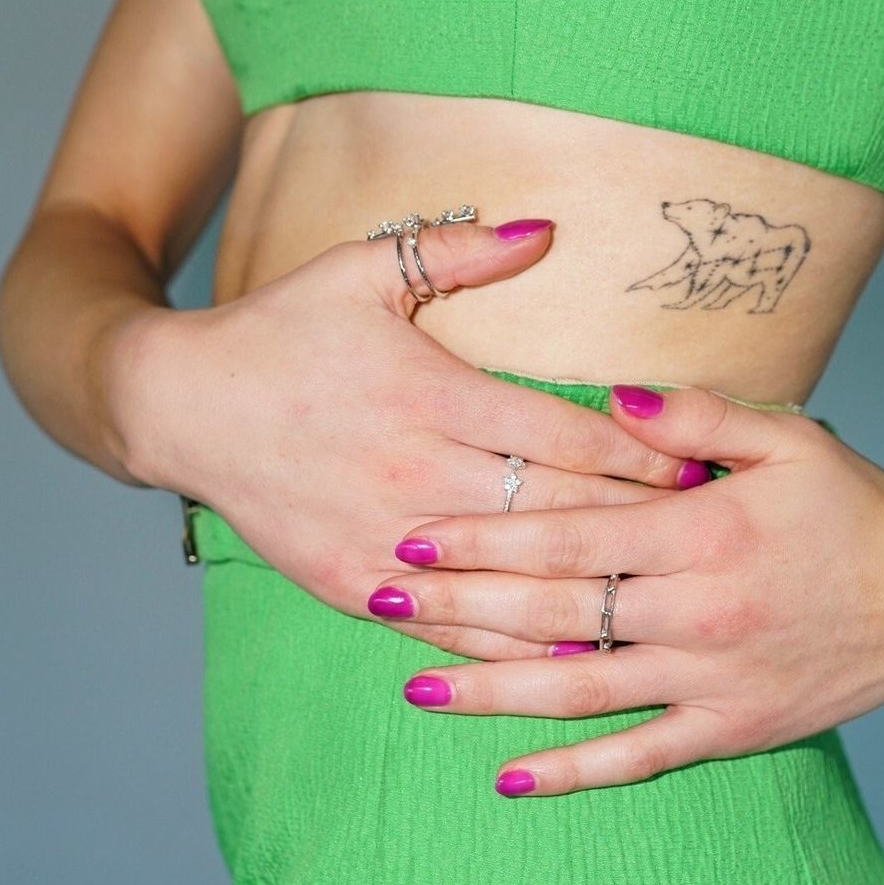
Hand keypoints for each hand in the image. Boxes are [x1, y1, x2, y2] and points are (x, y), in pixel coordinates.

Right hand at [110, 224, 702, 660]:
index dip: (637, 455)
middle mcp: (414, 473)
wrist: (178, 406)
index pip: (559, 435)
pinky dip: (508, 644)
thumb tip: (544, 228)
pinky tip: (564, 656)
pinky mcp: (351, 583)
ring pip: (506, 581)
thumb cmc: (279, 331)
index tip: (697, 466)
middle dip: (634, 527)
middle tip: (705, 540)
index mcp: (429, 395)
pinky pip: (446, 624)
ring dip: (585, 596)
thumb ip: (455, 251)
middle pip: (549, 512)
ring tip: (657, 606)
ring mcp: (383, 538)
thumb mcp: (359, 271)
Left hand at [386, 383, 883, 790]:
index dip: (482, 539)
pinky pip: (637, 757)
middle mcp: (696, 612)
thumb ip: (695, 415)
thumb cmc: (852, 504)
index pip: (567, 538)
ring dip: (491, 691)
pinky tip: (506, 777)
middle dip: (458, 608)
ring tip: (414, 689)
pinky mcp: (729, 730)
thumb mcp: (786, 436)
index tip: (412, 538)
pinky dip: (572, 772)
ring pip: (579, 692)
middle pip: (554, 614)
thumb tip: (611, 400)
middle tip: (378, 601)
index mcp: (700, 532)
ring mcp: (709, 680)